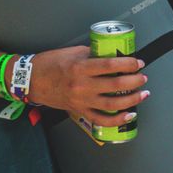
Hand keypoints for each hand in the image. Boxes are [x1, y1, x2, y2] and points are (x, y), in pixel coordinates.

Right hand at [26, 45, 147, 127]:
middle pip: (115, 85)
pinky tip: (129, 114)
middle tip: (142, 77)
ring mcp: (81, 100)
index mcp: (80, 67)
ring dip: (131, 100)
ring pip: (112, 104)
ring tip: (142, 94)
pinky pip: (101, 119)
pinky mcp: (79, 110)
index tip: (138, 62)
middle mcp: (82, 85)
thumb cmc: (49, 64)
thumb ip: (93, 54)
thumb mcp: (73, 52)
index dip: (128, 64)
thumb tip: (112, 55)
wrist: (30, 80)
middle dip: (134, 81)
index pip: (111, 65)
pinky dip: (117, 119)